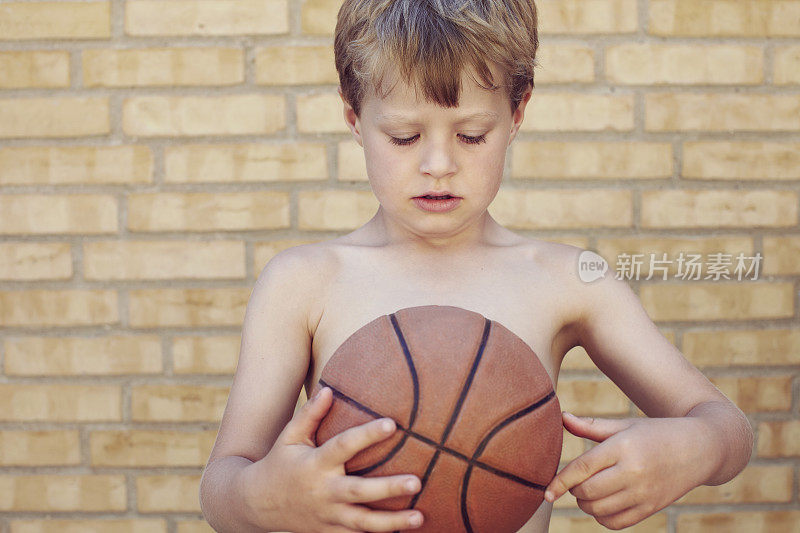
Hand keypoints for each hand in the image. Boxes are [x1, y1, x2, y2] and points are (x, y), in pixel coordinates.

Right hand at [242, 386, 423, 532]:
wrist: (257, 506)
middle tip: (416, 481)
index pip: (344, 446)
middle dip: (388, 488)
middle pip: (360, 491)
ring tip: (420, 516)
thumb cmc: (279, 463)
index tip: (392, 424)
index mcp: (315, 463)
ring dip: (393, 522)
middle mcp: (324, 491)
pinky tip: (405, 531)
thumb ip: (309, 414)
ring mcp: (328, 515)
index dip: (368, 435)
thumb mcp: (289, 437)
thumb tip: (330, 390)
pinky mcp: (331, 532)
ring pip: (364, 522)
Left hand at [544, 412, 712, 529]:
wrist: (699, 449)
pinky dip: (602, 517)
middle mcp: (633, 472)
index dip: (560, 481)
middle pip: (587, 492)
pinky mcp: (651, 508)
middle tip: (576, 481)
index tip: (546, 492)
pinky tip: (603, 504)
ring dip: (585, 504)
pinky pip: (616, 523)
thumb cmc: (654, 433)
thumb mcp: (624, 425)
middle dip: (573, 490)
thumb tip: (562, 418)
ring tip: (588, 491)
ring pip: (598, 510)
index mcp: (623, 447)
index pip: (583, 468)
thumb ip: (591, 426)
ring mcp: (643, 493)